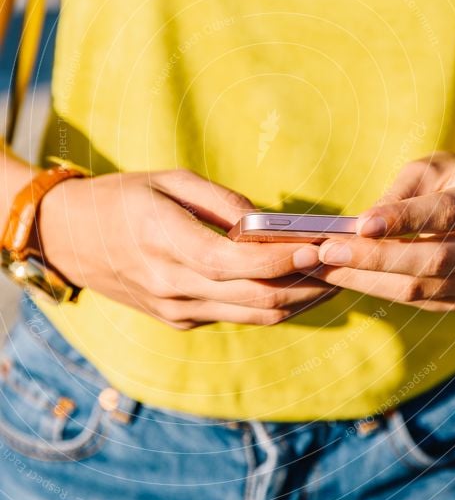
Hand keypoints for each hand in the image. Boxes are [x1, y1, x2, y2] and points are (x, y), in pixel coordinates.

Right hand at [36, 169, 334, 328]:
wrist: (67, 237)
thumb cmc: (120, 197)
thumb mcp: (169, 180)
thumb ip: (222, 202)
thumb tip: (268, 224)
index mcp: (167, 242)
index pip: (239, 264)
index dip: (284, 260)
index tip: (319, 247)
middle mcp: (173, 286)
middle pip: (256, 298)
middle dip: (307, 284)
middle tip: (341, 265)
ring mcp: (175, 310)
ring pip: (252, 315)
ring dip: (297, 301)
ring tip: (330, 279)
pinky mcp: (178, 320)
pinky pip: (234, 316)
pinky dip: (269, 304)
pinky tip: (292, 285)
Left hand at [312, 152, 454, 310]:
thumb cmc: (453, 182)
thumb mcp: (430, 171)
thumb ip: (400, 195)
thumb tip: (360, 227)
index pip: (447, 212)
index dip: (403, 219)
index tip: (360, 225)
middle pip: (434, 259)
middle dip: (375, 257)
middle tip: (327, 252)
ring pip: (422, 288)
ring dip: (367, 280)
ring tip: (323, 267)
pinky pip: (417, 302)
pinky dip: (376, 290)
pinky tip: (342, 277)